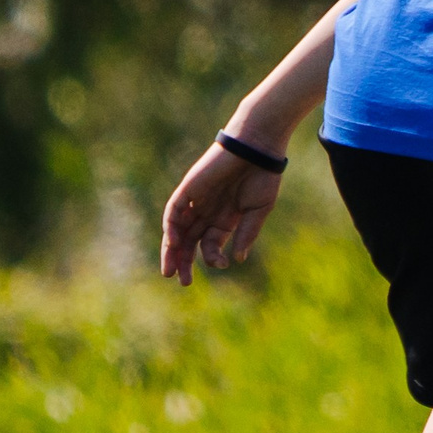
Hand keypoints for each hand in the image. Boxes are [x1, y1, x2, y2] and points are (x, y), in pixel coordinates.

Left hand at [159, 140, 283, 285]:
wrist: (257, 149)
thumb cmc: (263, 178)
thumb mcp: (257, 211)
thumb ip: (246, 234)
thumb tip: (236, 259)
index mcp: (224, 219)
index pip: (211, 244)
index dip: (213, 257)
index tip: (222, 265)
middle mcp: (206, 212)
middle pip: (189, 242)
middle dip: (185, 262)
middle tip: (183, 283)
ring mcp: (195, 201)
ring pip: (177, 230)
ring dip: (172, 251)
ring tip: (170, 271)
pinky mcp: (187, 189)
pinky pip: (174, 212)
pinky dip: (171, 228)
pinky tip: (173, 243)